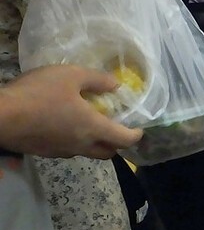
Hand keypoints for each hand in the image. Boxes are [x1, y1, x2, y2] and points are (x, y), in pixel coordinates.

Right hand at [0, 65, 142, 158]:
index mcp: (93, 128)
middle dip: (116, 143)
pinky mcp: (44, 152)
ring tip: (89, 123)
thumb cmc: (38, 94)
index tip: (138, 127)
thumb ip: (97, 80)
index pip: (125, 140)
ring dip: (94, 143)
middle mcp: (81, 145)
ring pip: (87, 153)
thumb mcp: (71, 76)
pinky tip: (65, 125)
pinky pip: (68, 150)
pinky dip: (74, 141)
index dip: (136, 135)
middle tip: (115, 126)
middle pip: (108, 153)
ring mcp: (61, 152)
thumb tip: (116, 85)